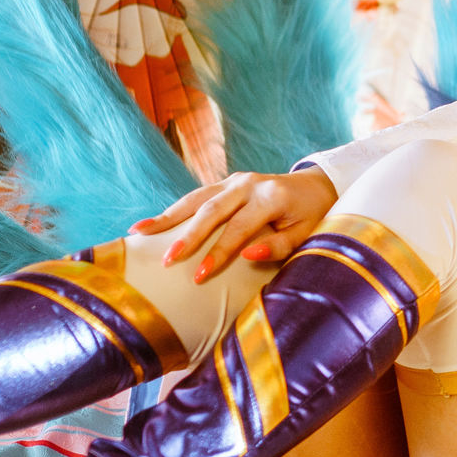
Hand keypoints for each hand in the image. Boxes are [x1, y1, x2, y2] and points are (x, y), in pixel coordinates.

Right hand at [131, 169, 338, 279]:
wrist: (316, 186)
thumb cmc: (312, 217)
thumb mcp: (306, 234)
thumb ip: (279, 246)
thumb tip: (248, 256)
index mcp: (270, 197)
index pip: (238, 228)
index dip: (218, 252)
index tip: (199, 276)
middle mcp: (248, 184)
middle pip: (210, 210)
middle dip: (186, 236)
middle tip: (166, 260)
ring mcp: (235, 180)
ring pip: (196, 198)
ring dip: (167, 216)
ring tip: (140, 232)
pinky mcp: (227, 182)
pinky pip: (197, 197)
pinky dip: (175, 210)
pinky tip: (153, 224)